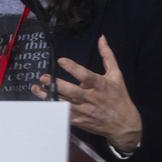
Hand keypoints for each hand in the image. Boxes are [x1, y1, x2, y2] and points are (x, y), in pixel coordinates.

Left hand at [32, 35, 141, 152]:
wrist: (124, 124)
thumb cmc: (119, 97)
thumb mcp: (116, 75)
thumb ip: (107, 56)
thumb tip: (102, 38)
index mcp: (100, 85)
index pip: (85, 75)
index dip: (72, 68)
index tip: (61, 60)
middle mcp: (91, 98)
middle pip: (71, 91)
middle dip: (56, 84)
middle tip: (43, 77)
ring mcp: (84, 110)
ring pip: (64, 104)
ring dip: (48, 97)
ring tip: (36, 89)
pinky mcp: (80, 120)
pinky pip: (64, 116)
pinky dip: (53, 110)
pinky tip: (43, 103)